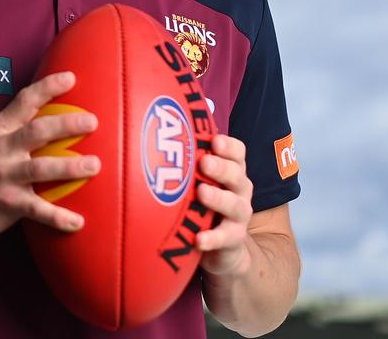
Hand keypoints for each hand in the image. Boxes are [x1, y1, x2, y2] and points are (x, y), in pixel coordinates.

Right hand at [0, 71, 99, 240]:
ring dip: (69, 167)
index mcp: (0, 129)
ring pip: (40, 169)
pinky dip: (58, 217)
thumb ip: (22, 128)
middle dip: (65, 124)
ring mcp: (3, 176)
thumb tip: (64, 115)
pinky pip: (37, 210)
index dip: (47, 87)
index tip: (71, 78)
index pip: (24, 101)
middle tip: (92, 122)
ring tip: (94, 165)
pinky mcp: (7, 204)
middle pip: (36, 131)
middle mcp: (0, 149)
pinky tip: (78, 221)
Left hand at [196, 134, 253, 276]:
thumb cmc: (204, 203)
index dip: (228, 146)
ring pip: (235, 205)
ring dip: (218, 198)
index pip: (237, 152)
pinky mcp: (233, 239)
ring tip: (202, 193)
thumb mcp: (197, 181)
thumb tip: (148, 139)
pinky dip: (212, 238)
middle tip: (204, 162)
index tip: (214, 140)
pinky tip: (199, 239)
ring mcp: (238, 215)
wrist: (223, 247)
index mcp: (231, 170)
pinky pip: (225, 238)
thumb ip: (184, 163)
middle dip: (221, 167)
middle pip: (237, 175)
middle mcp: (239, 190)